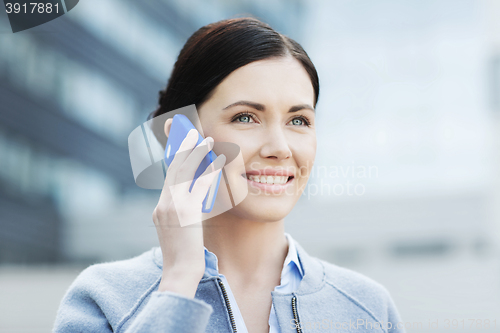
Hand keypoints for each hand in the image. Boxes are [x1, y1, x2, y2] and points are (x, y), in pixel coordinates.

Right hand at [152, 118, 224, 296]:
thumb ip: (185, 212)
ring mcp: (171, 208)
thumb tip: (197, 197)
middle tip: (190, 129)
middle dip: (181, 146)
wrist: (179, 273)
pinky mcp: (184, 213)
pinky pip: (198, 186)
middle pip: (173, 168)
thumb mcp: (181, 230)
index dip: (174, 156)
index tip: (180, 139)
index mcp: (160, 208)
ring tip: (205, 137)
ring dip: (195, 153)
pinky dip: (208, 171)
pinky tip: (218, 160)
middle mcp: (163, 205)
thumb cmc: (184, 256)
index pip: (169, 175)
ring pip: (183, 173)